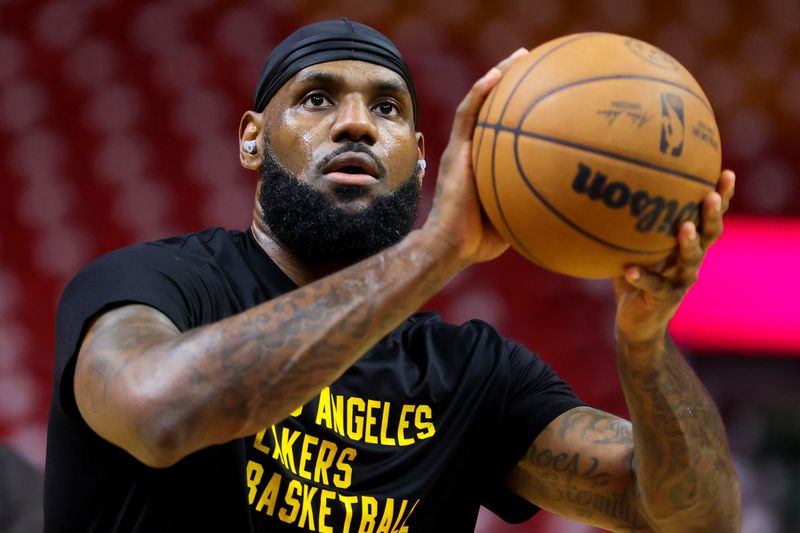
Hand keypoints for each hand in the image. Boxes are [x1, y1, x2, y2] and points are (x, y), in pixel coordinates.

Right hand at [423, 47, 527, 265]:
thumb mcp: (518, 215)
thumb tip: (572, 200)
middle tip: (535, 63)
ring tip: (519, 57)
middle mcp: (472, 151)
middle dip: (512, 83)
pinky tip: (498, 74)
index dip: (520, 107)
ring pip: (478, 103)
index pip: (501, 128)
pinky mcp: (455, 151)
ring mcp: (461, 149)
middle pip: (491, 108)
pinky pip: (467, 114)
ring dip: (497, 76)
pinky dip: (481, 92)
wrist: (452, 246)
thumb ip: (535, 200)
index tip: (544, 91)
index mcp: (485, 163)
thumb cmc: (483, 240)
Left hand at [614, 169, 735, 347]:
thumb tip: (606, 189)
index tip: (726, 172)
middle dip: (712, 214)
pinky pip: (654, 286)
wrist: (637, 323)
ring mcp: (681, 281)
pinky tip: (629, 269)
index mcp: (688, 245)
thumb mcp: (634, 248)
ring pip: (691, 260)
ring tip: (684, 227)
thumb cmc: (636, 277)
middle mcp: (691, 261)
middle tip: (711, 195)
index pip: (709, 217)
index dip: (721, 197)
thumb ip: (629, 224)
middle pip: (710, 234)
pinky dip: (642, 277)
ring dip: (688, 243)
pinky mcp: (664, 299)